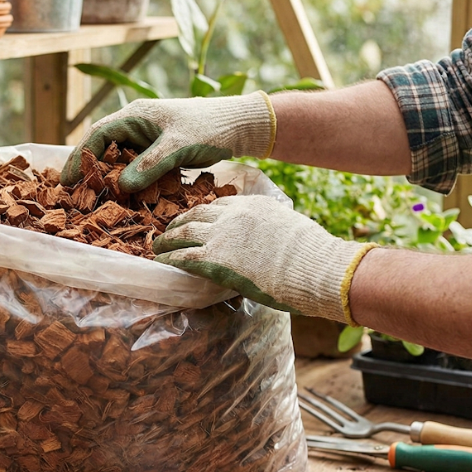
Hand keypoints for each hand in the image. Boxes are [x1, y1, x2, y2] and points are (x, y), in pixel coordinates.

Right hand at [60, 92, 275, 191]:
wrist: (241, 125)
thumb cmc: (211, 128)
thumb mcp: (178, 147)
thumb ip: (149, 166)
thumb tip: (120, 187)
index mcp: (135, 115)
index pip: (97, 136)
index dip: (80, 158)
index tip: (68, 181)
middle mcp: (137, 125)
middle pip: (102, 147)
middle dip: (87, 169)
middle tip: (72, 194)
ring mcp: (148, 138)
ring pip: (118, 158)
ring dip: (105, 177)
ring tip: (91, 199)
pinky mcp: (159, 151)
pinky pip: (135, 166)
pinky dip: (126, 181)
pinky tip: (121, 198)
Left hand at [153, 195, 377, 324]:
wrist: (314, 267)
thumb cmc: (312, 256)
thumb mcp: (290, 230)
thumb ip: (271, 230)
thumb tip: (268, 245)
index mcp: (253, 204)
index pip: (219, 203)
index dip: (203, 213)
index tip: (194, 221)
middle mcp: (233, 215)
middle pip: (196, 214)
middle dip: (179, 223)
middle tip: (169, 232)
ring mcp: (221, 236)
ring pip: (183, 233)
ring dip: (167, 241)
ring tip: (158, 247)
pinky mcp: (214, 260)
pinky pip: (182, 256)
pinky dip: (168, 258)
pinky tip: (160, 263)